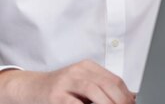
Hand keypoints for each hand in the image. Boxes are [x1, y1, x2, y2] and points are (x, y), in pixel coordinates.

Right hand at [0, 60, 134, 103]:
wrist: (29, 87)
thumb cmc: (59, 88)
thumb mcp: (82, 83)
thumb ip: (101, 89)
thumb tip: (128, 97)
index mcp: (88, 67)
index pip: (114, 79)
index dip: (126, 94)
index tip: (132, 103)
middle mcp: (78, 71)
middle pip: (107, 84)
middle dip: (120, 99)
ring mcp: (66, 81)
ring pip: (93, 90)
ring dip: (107, 103)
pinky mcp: (55, 95)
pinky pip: (75, 103)